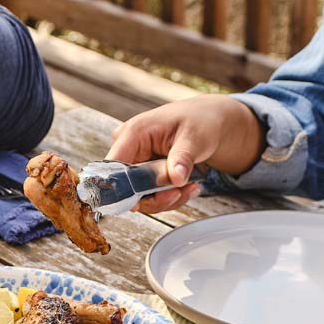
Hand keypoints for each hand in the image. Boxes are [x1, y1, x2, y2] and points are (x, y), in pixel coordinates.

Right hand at [106, 95, 264, 213]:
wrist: (209, 123)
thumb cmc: (200, 121)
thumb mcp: (195, 137)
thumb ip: (183, 158)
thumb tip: (176, 178)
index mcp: (134, 133)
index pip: (114, 166)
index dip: (121, 188)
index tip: (141, 202)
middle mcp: (130, 149)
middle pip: (127, 187)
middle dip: (154, 197)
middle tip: (179, 192)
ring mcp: (136, 163)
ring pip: (140, 197)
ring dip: (166, 199)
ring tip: (190, 186)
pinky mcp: (145, 175)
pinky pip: (151, 196)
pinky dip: (170, 197)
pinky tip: (188, 187)